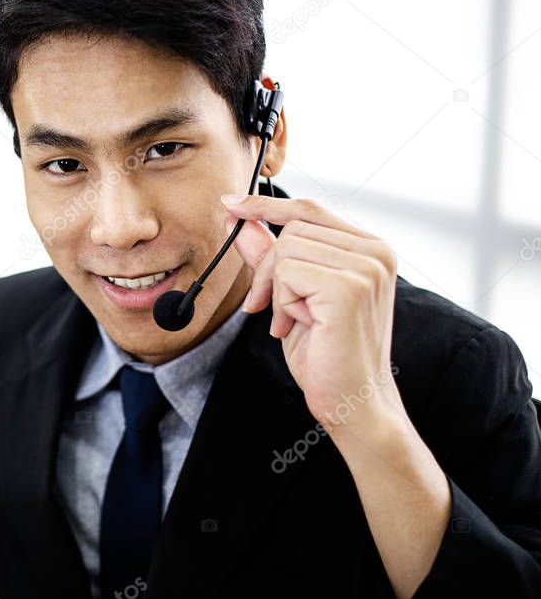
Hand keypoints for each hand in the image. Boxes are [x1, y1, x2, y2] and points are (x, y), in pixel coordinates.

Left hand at [221, 194, 404, 432]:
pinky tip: (299, 326)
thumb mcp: (291, 296)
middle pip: (292, 229)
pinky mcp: (350, 286)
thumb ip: (270, 256)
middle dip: (267, 269)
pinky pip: (288, 272)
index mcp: (370, 248)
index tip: (231, 205)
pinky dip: (282, 302)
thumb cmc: (326, 354)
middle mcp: (376, 251)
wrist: (353, 401)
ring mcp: (367, 266)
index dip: (266, 206)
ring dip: (277, 290)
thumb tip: (241, 220)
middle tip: (267, 307)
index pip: (310, 209)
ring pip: (286, 249)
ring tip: (293, 321)